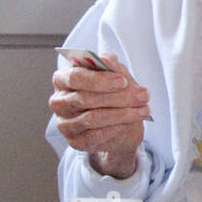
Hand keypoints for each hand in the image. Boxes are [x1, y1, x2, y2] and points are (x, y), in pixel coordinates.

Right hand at [49, 52, 150, 177]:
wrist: (118, 120)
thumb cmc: (112, 91)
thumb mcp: (115, 74)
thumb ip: (110, 65)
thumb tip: (107, 60)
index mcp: (62, 78)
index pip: (76, 77)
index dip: (99, 80)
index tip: (123, 81)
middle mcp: (59, 101)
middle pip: (85, 99)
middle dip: (118, 97)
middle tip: (142, 96)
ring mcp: (64, 123)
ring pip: (92, 119)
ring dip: (122, 114)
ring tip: (143, 109)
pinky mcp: (74, 141)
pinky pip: (95, 136)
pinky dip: (115, 129)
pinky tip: (129, 123)